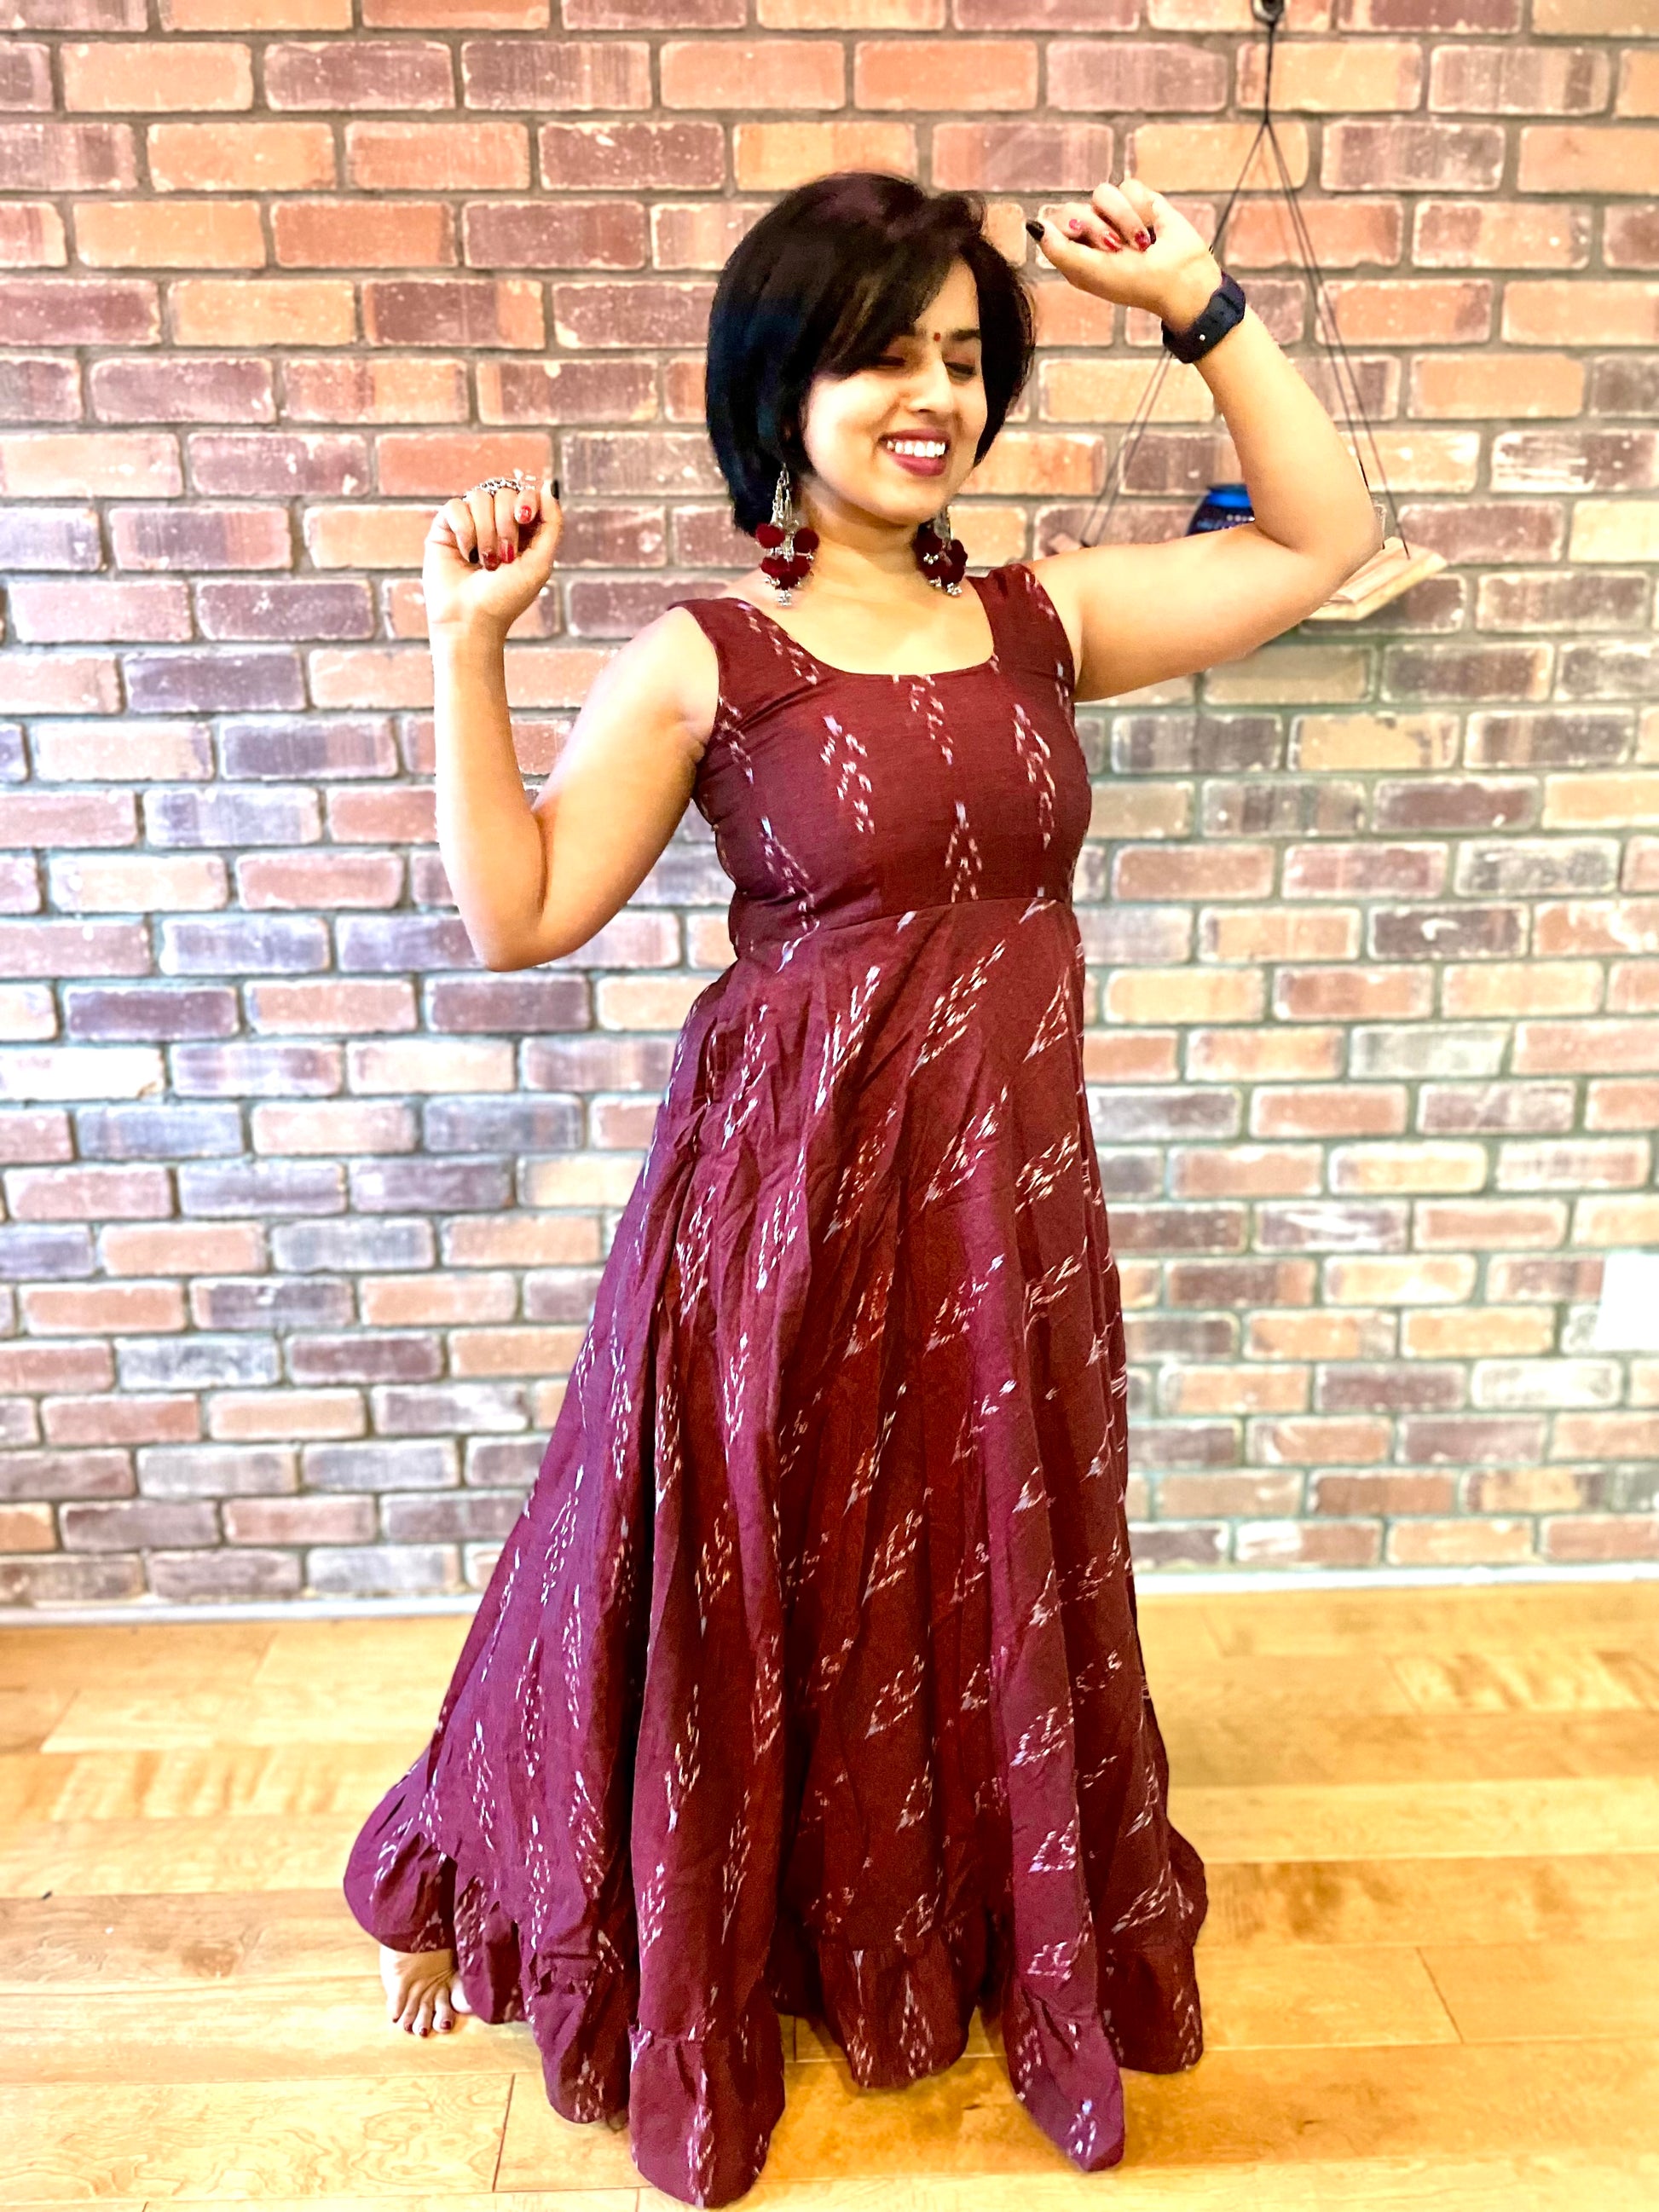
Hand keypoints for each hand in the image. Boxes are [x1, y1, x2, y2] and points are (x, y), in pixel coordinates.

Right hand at [423, 469, 562, 640]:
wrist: (471, 619)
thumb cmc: (506, 598)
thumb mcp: (541, 563)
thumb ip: (551, 524)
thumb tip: (547, 485)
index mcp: (520, 529)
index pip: (526, 492)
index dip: (527, 500)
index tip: (524, 519)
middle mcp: (495, 522)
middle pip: (504, 491)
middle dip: (506, 524)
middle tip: (504, 556)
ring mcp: (469, 523)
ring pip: (479, 496)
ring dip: (486, 532)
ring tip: (485, 561)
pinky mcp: (445, 528)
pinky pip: (455, 505)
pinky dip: (464, 530)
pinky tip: (465, 553)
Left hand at [1032, 174, 1221, 328]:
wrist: (1179, 278)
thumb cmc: (1134, 283)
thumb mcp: (1091, 272)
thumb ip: (1059, 251)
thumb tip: (1035, 225)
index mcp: (1076, 252)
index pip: (1055, 223)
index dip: (1072, 229)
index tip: (1093, 247)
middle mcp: (1092, 230)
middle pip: (1075, 206)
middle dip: (1099, 228)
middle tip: (1117, 249)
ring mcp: (1115, 215)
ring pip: (1103, 192)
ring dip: (1124, 219)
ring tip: (1140, 242)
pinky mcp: (1140, 200)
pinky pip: (1129, 186)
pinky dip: (1142, 208)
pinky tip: (1151, 227)